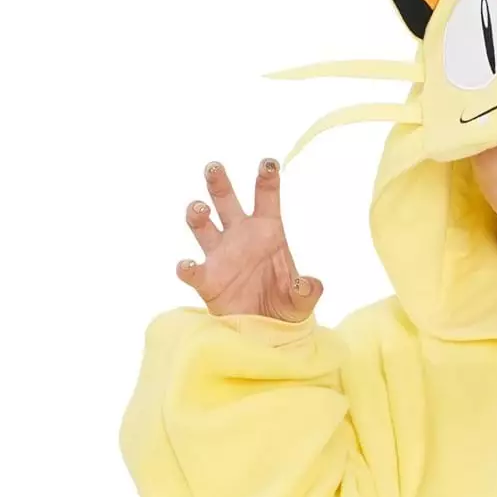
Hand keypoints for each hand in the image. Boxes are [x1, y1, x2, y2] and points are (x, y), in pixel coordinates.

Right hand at [176, 159, 323, 320]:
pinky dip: (186, 267)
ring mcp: (220, 255)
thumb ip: (307, 291)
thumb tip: (310, 285)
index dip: (266, 177)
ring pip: (201, 224)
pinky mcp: (207, 279)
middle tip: (214, 168)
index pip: (266, 196)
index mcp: (267, 230)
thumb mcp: (301, 301)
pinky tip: (187, 265)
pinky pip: (192, 270)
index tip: (268, 163)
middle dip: (218, 182)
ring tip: (200, 209)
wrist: (266, 332)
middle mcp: (240, 235)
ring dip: (196, 212)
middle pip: (225, 199)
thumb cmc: (284, 307)